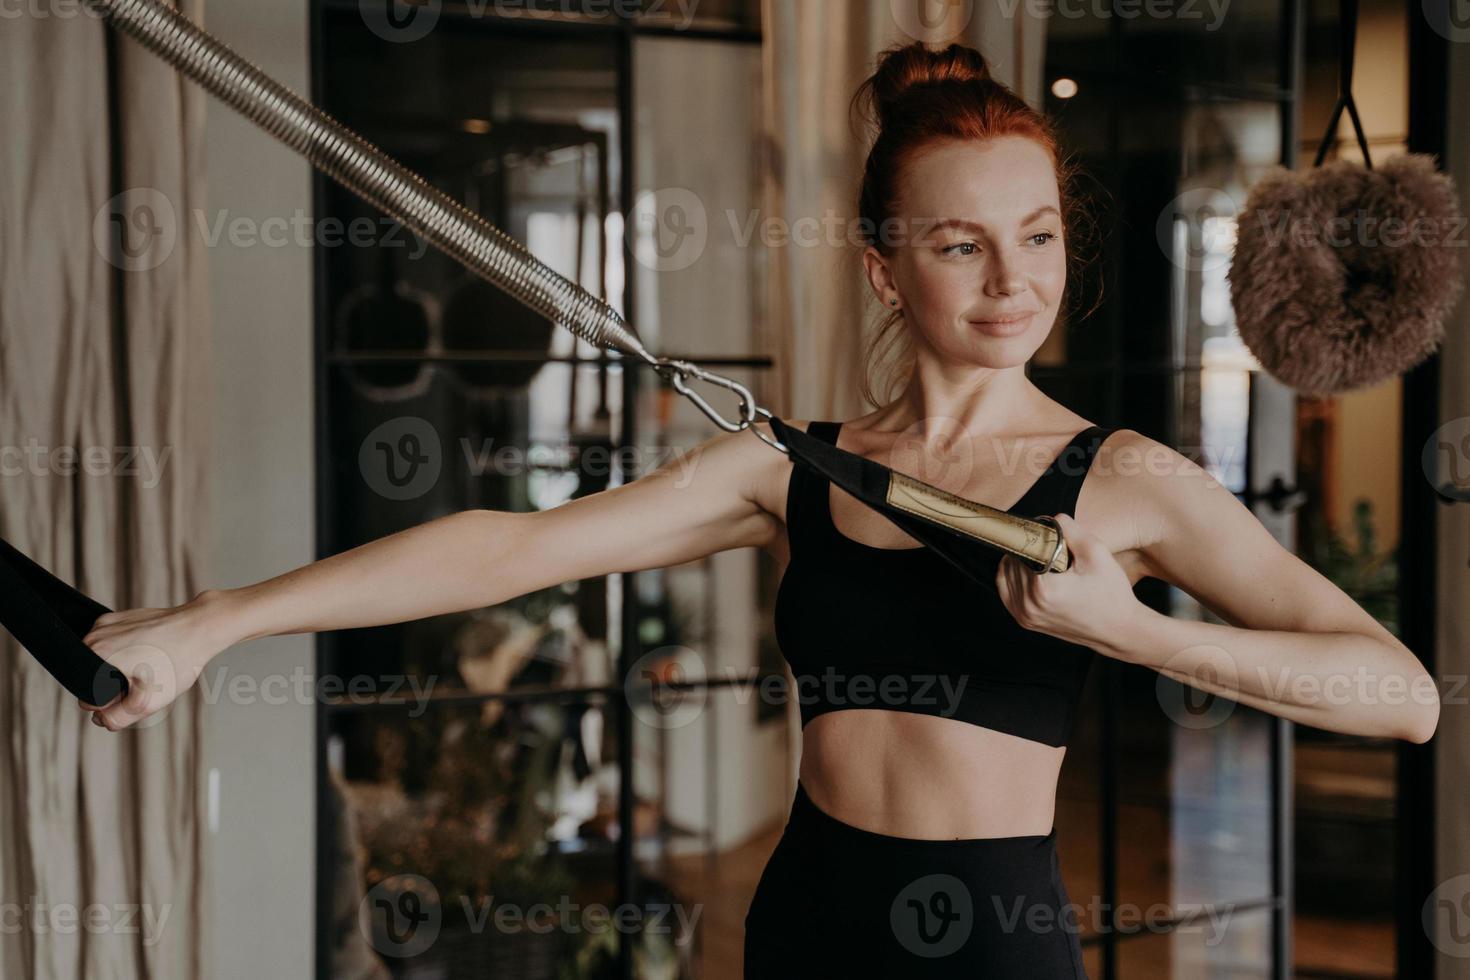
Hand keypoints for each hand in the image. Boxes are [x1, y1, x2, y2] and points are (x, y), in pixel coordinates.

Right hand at [78, 590, 235, 730]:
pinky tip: (149, 652)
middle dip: (116, 688)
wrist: (200, 628)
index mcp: (94, 655)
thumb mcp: (147, 702)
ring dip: (119, 672)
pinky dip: (126, 654)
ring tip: (148, 665)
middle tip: (146, 678)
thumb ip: (116, 718)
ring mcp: (105, 625)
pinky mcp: (117, 618)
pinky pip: (113, 647)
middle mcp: (93, 637)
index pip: (88, 701)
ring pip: (102, 665)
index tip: (138, 691)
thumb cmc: (177, 662)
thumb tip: (99, 719)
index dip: (115, 705)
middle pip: (94, 682)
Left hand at [995, 513, 1143, 659]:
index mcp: (1043, 588)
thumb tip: (1047, 518)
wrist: (1118, 630)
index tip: (1049, 532)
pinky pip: (1006, 590)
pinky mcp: (1025, 621)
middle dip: (1030, 548)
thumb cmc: (1111, 592)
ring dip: (1021, 561)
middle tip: (1052, 547)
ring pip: (1006, 572)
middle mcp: (1028, 605)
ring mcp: (1024, 615)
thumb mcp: (1096, 552)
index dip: (1035, 534)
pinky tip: (1033, 570)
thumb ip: (1070, 528)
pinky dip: (1015, 576)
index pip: (1023, 546)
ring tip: (1047, 560)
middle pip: (1014, 559)